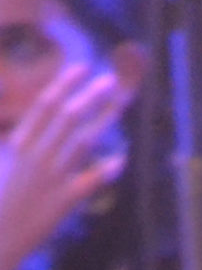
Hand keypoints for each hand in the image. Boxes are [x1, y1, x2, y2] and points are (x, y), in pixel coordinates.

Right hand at [0, 65, 128, 269]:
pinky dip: (105, 171)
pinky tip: (120, 159)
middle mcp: (35, 158)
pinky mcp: (63, 202)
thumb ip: (19, 140)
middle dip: (90, 96)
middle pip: (67, 118)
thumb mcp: (2, 163)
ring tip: (121, 102)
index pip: (43, 107)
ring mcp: (50, 179)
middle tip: (110, 79)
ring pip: (83, 142)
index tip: (82, 68)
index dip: (64, 84)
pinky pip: (89, 182)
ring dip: (104, 120)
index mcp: (17, 146)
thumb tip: (21, 115)